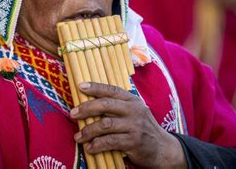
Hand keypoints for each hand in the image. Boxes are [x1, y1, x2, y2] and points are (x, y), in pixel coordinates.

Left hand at [70, 82, 186, 168]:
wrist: (163, 149)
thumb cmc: (142, 129)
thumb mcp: (134, 113)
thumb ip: (117, 107)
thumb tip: (90, 103)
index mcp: (132, 100)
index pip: (111, 90)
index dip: (95, 87)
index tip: (80, 86)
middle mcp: (134, 110)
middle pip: (105, 105)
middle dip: (86, 108)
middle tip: (73, 114)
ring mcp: (135, 126)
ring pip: (105, 124)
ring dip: (88, 130)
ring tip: (78, 136)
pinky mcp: (134, 142)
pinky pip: (110, 141)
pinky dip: (97, 145)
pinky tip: (90, 148)